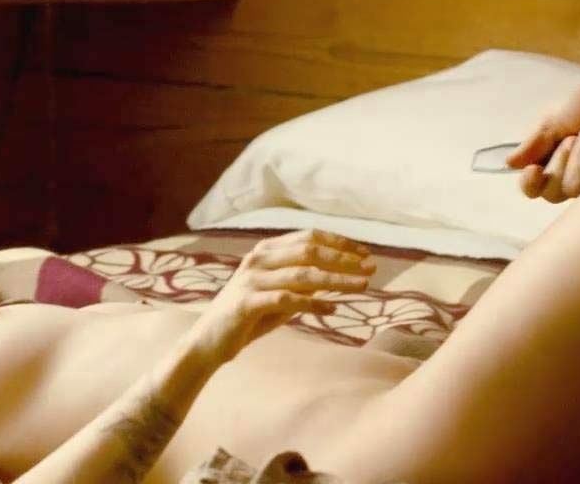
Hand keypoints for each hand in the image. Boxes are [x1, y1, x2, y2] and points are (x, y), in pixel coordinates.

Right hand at [195, 230, 374, 362]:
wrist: (209, 342)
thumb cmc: (247, 318)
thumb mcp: (279, 296)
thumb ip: (303, 284)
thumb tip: (338, 278)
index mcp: (265, 251)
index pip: (308, 237)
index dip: (339, 243)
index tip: (365, 253)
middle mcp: (258, 260)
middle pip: (309, 251)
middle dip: (344, 259)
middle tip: (371, 268)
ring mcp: (251, 280)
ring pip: (303, 274)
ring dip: (336, 280)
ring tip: (361, 286)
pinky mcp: (247, 303)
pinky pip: (287, 300)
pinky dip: (313, 305)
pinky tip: (332, 310)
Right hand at [506, 82, 579, 202]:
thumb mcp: (553, 121)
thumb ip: (533, 144)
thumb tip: (509, 165)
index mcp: (551, 161)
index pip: (532, 189)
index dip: (529, 185)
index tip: (532, 169)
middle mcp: (570, 176)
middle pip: (551, 193)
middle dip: (558, 163)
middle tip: (569, 137)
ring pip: (572, 190)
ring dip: (576, 158)